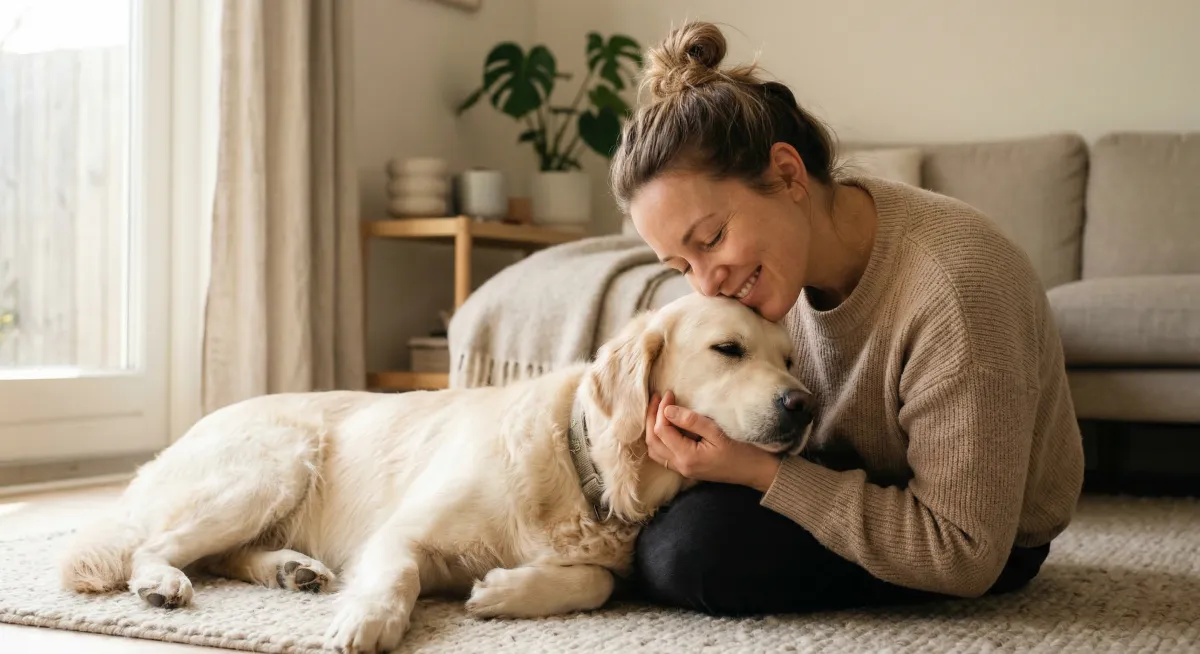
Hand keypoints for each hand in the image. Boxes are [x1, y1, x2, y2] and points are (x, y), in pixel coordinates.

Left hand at [644, 390, 781, 492]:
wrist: (755, 471)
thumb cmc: (742, 451)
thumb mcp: (717, 432)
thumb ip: (691, 421)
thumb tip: (667, 410)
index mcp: (688, 457)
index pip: (662, 430)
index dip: (661, 409)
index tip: (669, 393)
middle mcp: (681, 466)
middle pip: (652, 441)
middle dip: (651, 417)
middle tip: (657, 397)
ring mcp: (682, 469)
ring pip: (655, 449)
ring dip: (652, 428)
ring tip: (657, 409)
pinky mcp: (687, 468)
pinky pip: (663, 454)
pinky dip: (659, 439)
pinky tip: (665, 425)